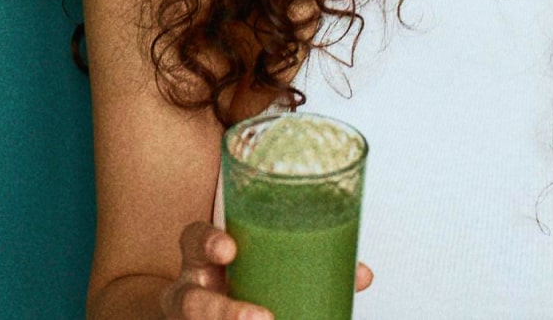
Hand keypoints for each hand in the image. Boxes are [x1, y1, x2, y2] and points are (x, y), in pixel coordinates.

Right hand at [162, 221, 374, 319]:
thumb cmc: (241, 275)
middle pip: (190, 302)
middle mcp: (192, 290)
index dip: (207, 242)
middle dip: (223, 312)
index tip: (230, 250)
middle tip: (262, 319)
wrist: (206, 309)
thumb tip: (362, 274)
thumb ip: (306, 259)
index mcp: (204, 258)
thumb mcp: (262, 261)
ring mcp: (194, 317)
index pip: (193, 240)